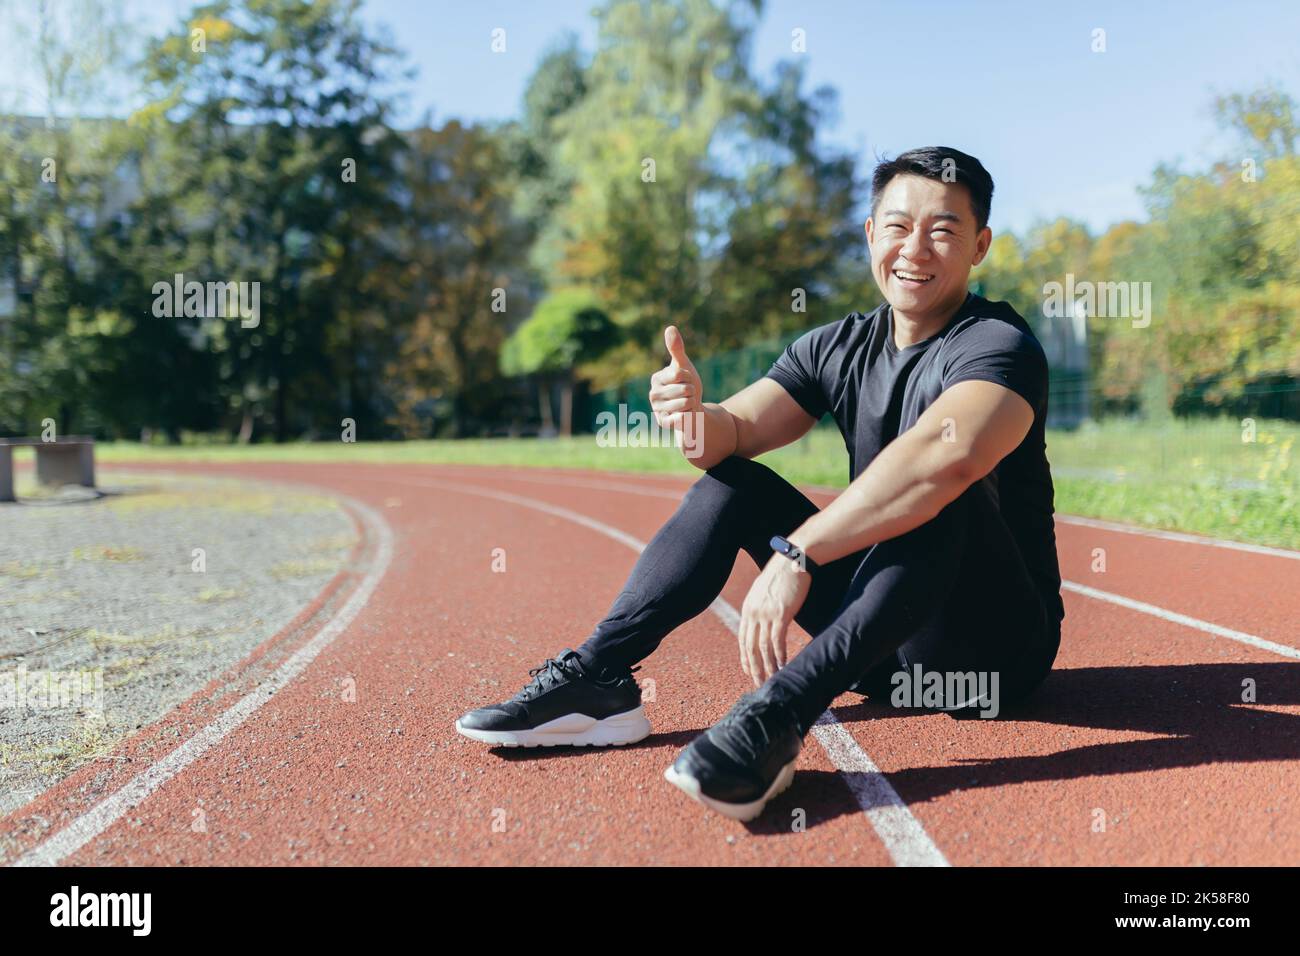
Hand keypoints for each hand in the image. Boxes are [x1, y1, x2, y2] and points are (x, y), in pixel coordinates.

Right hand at [650, 325, 702, 430]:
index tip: (686, 380)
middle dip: (692, 391)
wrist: (691, 409)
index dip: (689, 377)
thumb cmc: (686, 385)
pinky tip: (685, 414)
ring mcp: (657, 410)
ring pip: (685, 403)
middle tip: (688, 394)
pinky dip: (687, 416)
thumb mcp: (683, 365)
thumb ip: (676, 348)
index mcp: (656, 378)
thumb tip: (670, 328)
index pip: (680, 374)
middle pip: (685, 389)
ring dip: (692, 403)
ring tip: (687, 404)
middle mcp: (653, 394)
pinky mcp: (663, 423)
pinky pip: (680, 418)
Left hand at [738, 554, 810, 687]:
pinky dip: (780, 655)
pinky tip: (784, 664)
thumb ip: (761, 607)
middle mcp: (753, 612)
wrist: (792, 559)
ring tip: (773, 679)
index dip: (745, 657)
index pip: (742, 638)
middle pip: (750, 647)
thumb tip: (764, 621)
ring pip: (763, 647)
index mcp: (748, 608)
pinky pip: (777, 640)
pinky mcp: (781, 614)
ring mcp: (766, 614)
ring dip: (768, 665)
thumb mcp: (764, 591)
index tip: (749, 671)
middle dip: (754, 668)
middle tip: (759, 683)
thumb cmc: (781, 574)